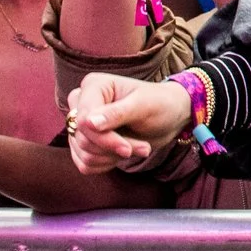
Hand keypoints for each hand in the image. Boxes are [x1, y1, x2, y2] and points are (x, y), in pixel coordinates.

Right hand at [67, 74, 191, 174]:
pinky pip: (83, 163)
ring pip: (83, 153)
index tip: (128, 149)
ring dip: (112, 157)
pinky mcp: (84, 141)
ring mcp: (80, 124)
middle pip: (82, 139)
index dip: (104, 139)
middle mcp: (81, 103)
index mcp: (93, 86)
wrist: (170, 118)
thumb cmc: (160, 104)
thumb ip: (116, 113)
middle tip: (143, 148)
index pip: (83, 121)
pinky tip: (122, 154)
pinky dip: (104, 164)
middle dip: (113, 148)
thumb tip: (87, 123)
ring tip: (138, 148)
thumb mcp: (144, 106)